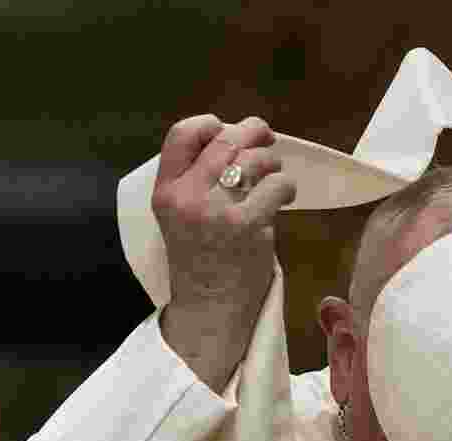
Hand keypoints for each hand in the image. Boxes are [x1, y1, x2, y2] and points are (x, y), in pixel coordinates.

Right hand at [151, 114, 296, 311]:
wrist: (209, 306)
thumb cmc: (202, 261)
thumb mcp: (182, 216)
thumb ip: (198, 181)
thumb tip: (237, 142)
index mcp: (165, 190)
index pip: (182, 134)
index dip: (210, 123)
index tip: (229, 130)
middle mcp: (186, 196)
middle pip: (225, 140)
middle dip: (254, 133)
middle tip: (267, 139)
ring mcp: (216, 209)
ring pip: (254, 159)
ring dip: (273, 161)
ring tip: (275, 176)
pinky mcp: (245, 224)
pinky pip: (277, 185)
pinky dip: (287, 186)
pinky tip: (286, 197)